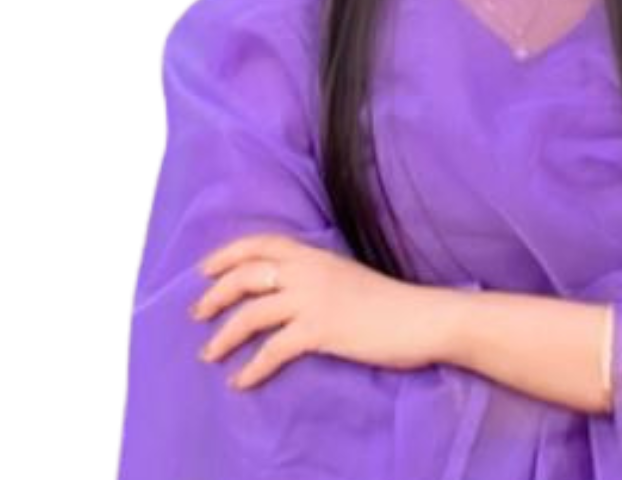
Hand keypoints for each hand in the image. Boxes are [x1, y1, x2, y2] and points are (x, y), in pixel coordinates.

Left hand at [190, 233, 448, 389]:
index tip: (206, 268)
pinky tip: (242, 380)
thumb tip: (290, 288)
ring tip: (210, 353)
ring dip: (224, 336)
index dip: (230, 253)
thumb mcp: (347, 275)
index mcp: (316, 254)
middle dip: (216, 295)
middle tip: (198, 313)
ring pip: (252, 313)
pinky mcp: (320, 330)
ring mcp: (314, 300)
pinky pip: (273, 350)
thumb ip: (318, 275)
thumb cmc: (389, 299)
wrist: (421, 316)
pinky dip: (252, 368)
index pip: (263, 243)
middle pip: (248, 276)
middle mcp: (310, 271)